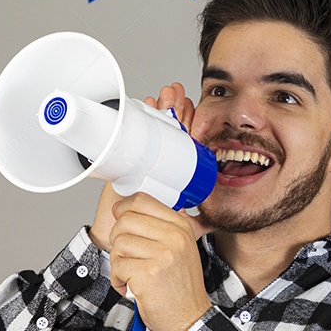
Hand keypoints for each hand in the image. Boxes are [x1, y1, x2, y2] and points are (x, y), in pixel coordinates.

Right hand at [89, 82, 194, 251]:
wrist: (117, 236)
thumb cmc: (144, 227)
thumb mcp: (176, 224)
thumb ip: (194, 225)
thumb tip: (212, 221)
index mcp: (172, 171)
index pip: (184, 141)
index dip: (189, 123)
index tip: (192, 106)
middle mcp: (156, 161)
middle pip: (168, 129)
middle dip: (173, 108)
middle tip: (176, 93)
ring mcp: (138, 159)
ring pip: (149, 127)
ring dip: (158, 108)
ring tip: (163, 94)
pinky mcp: (120, 160)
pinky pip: (128, 135)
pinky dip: (135, 118)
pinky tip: (143, 104)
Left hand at [107, 192, 213, 330]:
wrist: (189, 319)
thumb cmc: (180, 286)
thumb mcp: (181, 249)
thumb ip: (162, 227)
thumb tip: (131, 205)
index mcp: (181, 227)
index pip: (142, 200)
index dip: (124, 209)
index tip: (122, 221)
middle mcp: (174, 237)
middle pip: (125, 220)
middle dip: (119, 240)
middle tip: (129, 257)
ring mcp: (162, 255)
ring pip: (118, 244)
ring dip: (118, 263)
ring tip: (132, 275)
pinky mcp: (148, 274)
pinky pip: (117, 267)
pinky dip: (118, 280)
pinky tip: (131, 287)